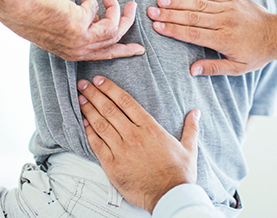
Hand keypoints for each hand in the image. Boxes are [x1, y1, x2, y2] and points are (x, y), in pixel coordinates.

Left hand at [0, 0, 144, 60]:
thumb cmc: (35, 13)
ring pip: (113, 25)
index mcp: (74, 53)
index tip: (139, 49)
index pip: (106, 55)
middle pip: (115, 38)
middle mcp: (79, 50)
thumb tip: (97, 17)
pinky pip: (94, 6)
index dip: (124, 51)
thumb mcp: (63, 26)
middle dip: (127, 21)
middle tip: (133, 6)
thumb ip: (82, 27)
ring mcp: (80, 39)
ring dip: (114, 6)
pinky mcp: (80, 24)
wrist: (18, 6)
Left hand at [78, 76, 199, 213]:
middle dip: (94, 94)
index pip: (126, 101)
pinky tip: (83, 123)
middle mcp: (133, 135)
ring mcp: (121, 149)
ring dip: (89, 110)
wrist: (170, 196)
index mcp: (150, 127)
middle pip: (109, 109)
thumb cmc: (179, 173)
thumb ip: (191, 128)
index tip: (100, 80)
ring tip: (80, 99)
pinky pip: (97, 144)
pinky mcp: (112, 165)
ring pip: (101, 124)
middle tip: (83, 84)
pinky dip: (89, 132)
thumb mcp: (189, 148)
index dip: (110, 88)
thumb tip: (196, 112)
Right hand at [147, 0, 276, 75]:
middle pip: (191, 17)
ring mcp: (228, 8)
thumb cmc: (257, 53)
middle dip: (169, 14)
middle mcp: (224, 21)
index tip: (157, 26)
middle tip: (151, 12)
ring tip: (160, 1)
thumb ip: (214, 68)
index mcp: (223, 40)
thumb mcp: (238, 68)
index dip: (173, 30)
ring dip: (177, 2)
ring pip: (198, 3)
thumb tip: (191, 70)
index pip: (193, 34)